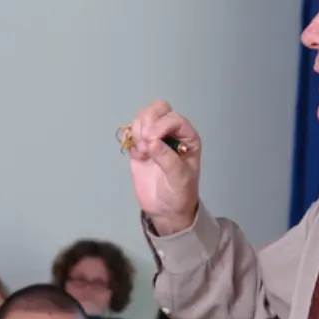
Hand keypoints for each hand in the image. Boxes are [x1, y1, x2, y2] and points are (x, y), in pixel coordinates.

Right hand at [125, 100, 200, 234]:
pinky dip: (131, 138)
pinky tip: (138, 153)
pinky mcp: (140, 146)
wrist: (166, 209)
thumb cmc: (180, 193)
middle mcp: (171, 133)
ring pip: (143, 117)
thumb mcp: (179, 178)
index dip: (161, 125)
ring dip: (138, 129)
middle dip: (148, 120)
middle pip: (158, 109)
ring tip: (142, 150)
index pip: (174, 119)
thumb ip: (167, 159)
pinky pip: (132, 131)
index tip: (152, 143)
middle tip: (144, 139)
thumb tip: (153, 143)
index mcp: (187, 137)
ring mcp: (155, 138)